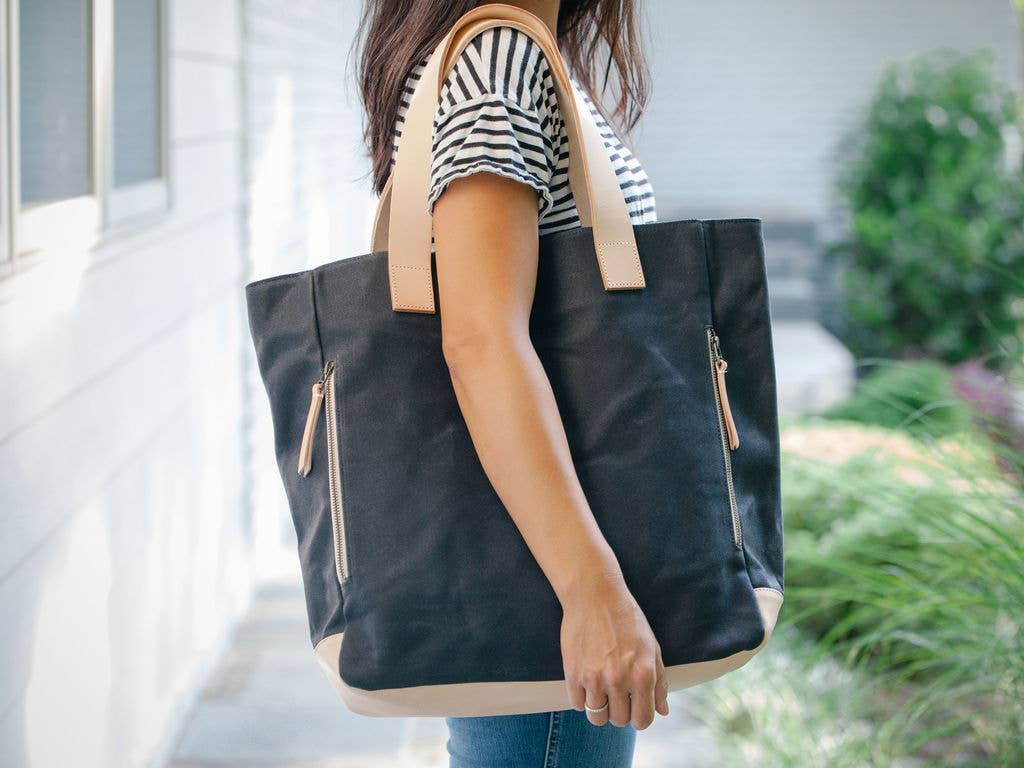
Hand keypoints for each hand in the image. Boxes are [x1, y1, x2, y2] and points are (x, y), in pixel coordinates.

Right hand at [559, 575, 669, 728]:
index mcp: (643, 675)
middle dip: (619, 711)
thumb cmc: (627, 620)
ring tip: (600, 691)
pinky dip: (582, 698)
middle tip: (616, 693)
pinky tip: (586, 682)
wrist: (594, 595)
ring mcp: (594, 678)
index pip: (643, 720)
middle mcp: (619, 680)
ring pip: (597, 717)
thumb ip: (659, 682)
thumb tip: (662, 711)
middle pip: (619, 721)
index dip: (639, 717)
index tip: (634, 708)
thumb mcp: (652, 648)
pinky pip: (577, 704)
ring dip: (600, 709)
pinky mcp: (573, 673)